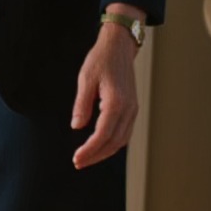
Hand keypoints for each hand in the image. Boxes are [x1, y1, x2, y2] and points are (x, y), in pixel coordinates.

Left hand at [72, 15, 140, 167]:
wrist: (119, 48)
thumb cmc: (100, 61)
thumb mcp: (85, 79)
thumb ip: (81, 104)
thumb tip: (77, 127)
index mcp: (117, 103)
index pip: (103, 135)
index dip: (89, 150)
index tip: (76, 158)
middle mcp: (129, 109)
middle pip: (114, 142)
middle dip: (96, 155)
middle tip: (78, 163)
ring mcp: (133, 110)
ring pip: (122, 140)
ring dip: (104, 152)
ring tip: (86, 158)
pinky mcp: (132, 109)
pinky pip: (125, 132)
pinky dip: (113, 143)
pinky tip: (100, 147)